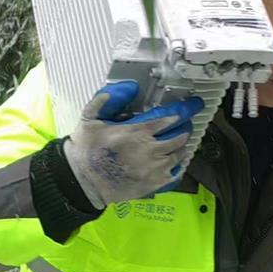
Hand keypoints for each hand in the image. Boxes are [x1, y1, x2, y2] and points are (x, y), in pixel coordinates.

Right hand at [62, 81, 204, 208]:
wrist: (81, 182)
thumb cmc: (85, 150)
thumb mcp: (90, 118)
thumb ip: (107, 99)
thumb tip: (128, 87)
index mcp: (136, 132)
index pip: (167, 119)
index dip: (182, 112)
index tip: (190, 108)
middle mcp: (149, 149)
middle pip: (178, 137)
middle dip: (184, 130)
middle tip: (185, 126)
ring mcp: (153, 169)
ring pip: (178, 155)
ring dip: (181, 148)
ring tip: (179, 145)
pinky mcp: (153, 184)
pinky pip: (174, 175)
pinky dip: (177, 168)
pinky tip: (174, 164)